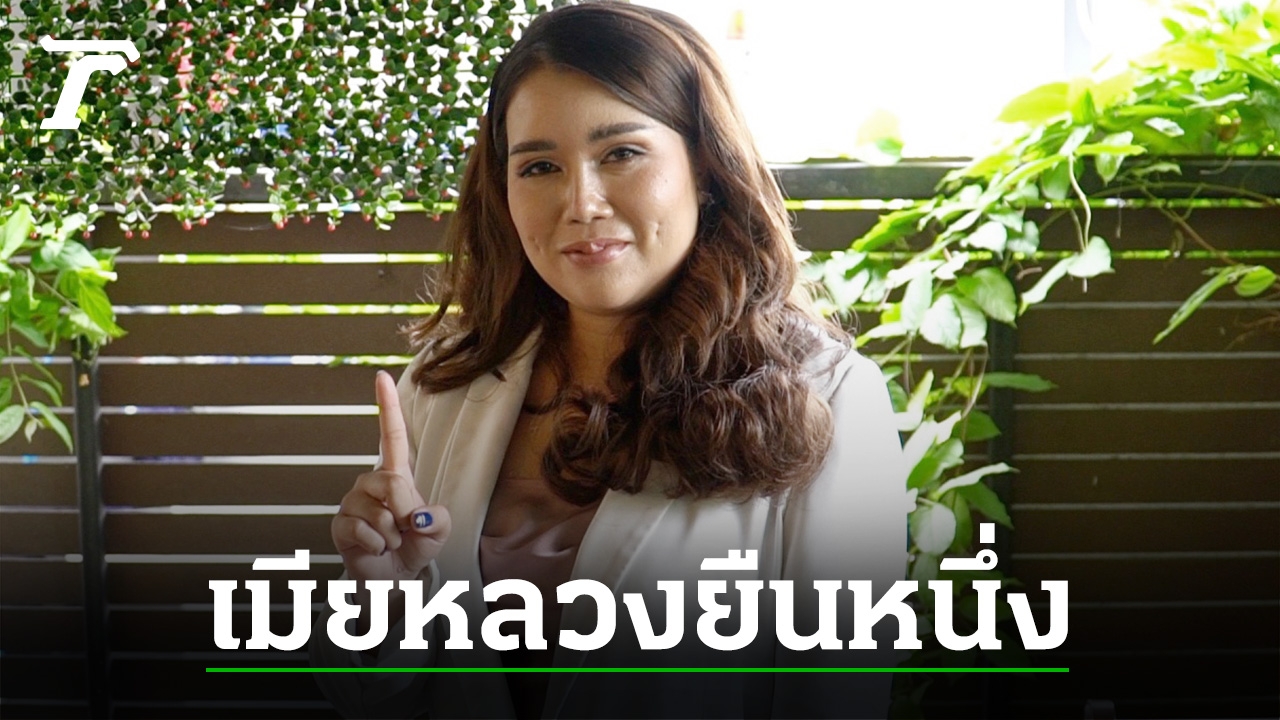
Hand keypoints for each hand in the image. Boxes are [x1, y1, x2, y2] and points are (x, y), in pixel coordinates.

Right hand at [332, 370, 450, 583]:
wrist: (393, 578)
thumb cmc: (415, 545)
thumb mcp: (438, 531)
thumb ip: (440, 520)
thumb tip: (418, 515)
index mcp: (396, 474)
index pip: (391, 435)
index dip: (386, 406)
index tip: (381, 376)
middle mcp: (370, 482)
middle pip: (392, 482)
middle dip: (405, 511)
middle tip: (406, 529)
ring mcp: (352, 502)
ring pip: (380, 512)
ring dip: (393, 534)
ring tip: (390, 541)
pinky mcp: (339, 525)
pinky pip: (364, 531)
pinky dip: (377, 546)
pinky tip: (375, 549)